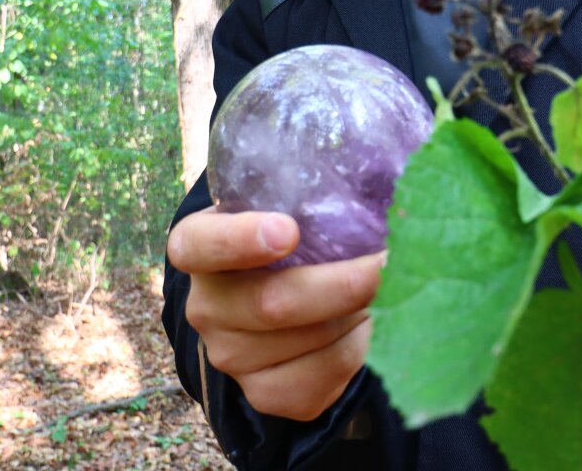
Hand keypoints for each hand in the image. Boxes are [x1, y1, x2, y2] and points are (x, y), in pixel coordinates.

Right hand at [168, 207, 382, 421]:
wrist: (284, 298)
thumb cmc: (293, 236)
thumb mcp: (288, 206)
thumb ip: (313, 196)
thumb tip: (383, 188)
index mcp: (196, 246)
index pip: (200, 245)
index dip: (240, 239)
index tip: (289, 231)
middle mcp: (205, 307)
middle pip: (271, 304)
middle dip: (339, 285)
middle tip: (385, 263)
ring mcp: (230, 357)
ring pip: (310, 340)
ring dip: (358, 312)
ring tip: (378, 287)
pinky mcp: (265, 394)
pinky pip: (327, 373)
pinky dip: (360, 346)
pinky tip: (364, 323)